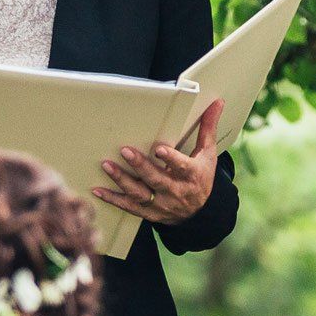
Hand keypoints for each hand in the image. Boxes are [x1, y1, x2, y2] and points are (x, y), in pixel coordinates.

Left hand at [93, 99, 223, 225]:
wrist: (199, 213)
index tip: (159, 149)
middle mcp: (176, 192)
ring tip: (107, 165)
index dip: (171, 160)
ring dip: (122, 180)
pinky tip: (98, 190)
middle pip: (156, 179)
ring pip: (139, 194)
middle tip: (125, 151)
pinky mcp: (149, 213)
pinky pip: (129, 207)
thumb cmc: (201, 177)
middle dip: (140, 166)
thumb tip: (217, 103)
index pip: (182, 167)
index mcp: (192, 176)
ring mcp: (161, 204)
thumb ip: (208, 128)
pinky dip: (113, 199)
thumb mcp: (208, 154)